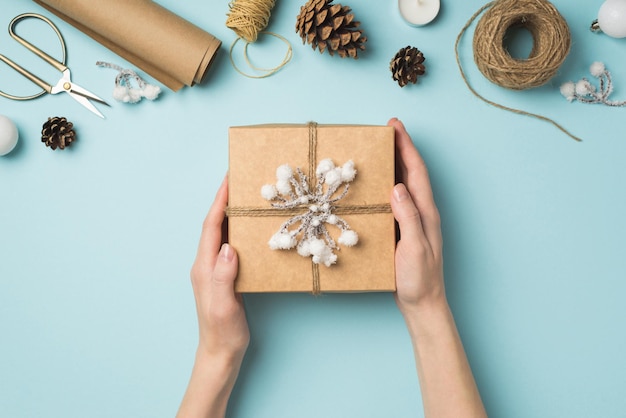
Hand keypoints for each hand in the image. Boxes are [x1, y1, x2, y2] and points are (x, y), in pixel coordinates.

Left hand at [190, 176, 248, 362]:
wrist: (220, 352)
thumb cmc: (222, 331)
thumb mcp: (223, 305)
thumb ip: (223, 276)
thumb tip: (228, 247)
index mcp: (204, 267)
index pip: (211, 227)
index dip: (219, 202)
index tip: (228, 180)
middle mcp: (206, 264)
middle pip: (213, 225)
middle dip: (224, 200)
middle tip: (238, 180)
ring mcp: (214, 270)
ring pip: (221, 233)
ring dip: (230, 213)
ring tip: (244, 197)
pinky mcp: (224, 276)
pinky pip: (229, 245)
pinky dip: (237, 230)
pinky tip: (248, 228)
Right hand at [388, 119, 486, 417]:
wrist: (422, 303)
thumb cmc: (420, 279)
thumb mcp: (414, 247)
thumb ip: (408, 217)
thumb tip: (397, 186)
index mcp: (426, 212)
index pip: (416, 172)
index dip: (406, 147)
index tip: (394, 126)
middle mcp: (421, 212)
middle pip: (411, 172)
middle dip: (401, 148)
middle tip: (386, 129)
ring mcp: (413, 221)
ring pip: (403, 184)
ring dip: (394, 164)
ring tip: (379, 149)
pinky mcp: (403, 230)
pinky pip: (395, 200)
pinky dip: (386, 184)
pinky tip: (375, 185)